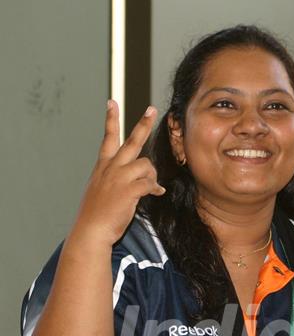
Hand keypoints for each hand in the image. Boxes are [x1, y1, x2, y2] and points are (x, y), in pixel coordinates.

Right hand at [70, 101, 163, 246]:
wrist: (91, 230)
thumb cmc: (98, 214)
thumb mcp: (103, 191)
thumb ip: (121, 182)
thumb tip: (148, 185)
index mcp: (103, 166)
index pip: (108, 138)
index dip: (111, 119)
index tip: (112, 102)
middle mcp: (111, 167)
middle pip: (131, 141)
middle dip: (143, 124)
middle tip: (153, 109)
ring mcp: (119, 177)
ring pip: (146, 164)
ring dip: (152, 176)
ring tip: (150, 187)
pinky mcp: (128, 189)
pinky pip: (150, 182)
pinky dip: (155, 188)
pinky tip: (156, 193)